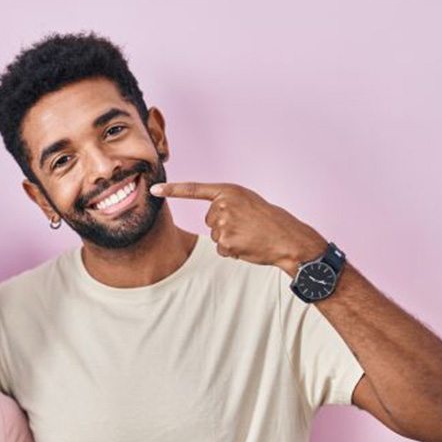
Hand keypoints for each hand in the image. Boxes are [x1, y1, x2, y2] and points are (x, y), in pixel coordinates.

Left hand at [150, 182, 326, 273]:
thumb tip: (213, 218)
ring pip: (215, 236)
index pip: (195, 190)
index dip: (173, 190)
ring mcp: (224, 223)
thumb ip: (228, 204)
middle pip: (209, 220)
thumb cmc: (270, 221)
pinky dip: (232, 252)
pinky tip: (248, 246)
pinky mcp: (226, 241)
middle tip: (247, 227)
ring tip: (250, 236)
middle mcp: (223, 204)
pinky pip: (221, 250)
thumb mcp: (248, 203)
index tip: (154, 190)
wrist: (287, 238)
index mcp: (229, 191)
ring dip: (230, 240)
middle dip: (225, 227)